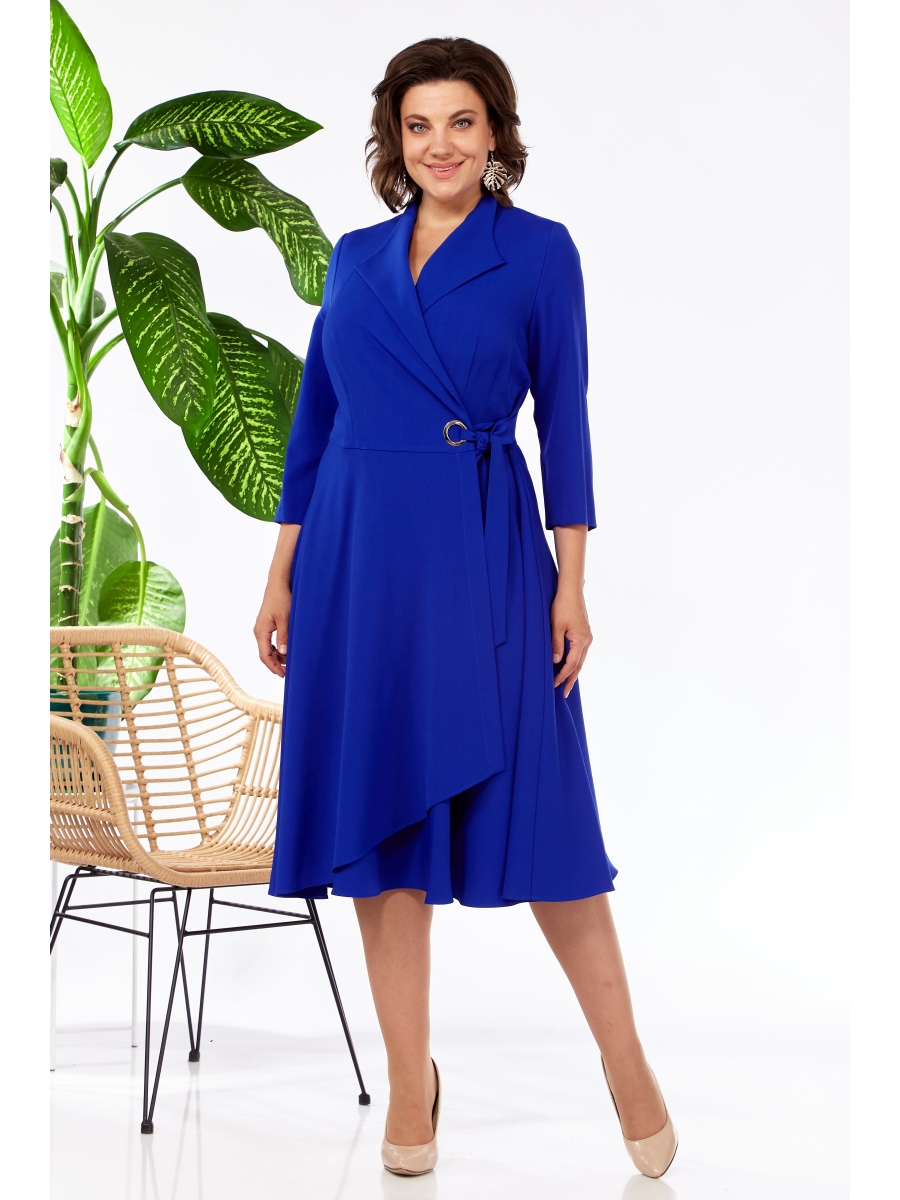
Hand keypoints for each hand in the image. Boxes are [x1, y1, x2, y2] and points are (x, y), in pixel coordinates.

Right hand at [254, 581, 291, 677]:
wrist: (277, 584)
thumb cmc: (281, 599)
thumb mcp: (285, 619)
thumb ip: (284, 636)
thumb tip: (283, 654)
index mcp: (261, 631)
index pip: (264, 655)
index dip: (273, 667)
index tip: (283, 674)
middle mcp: (259, 631)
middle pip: (265, 654)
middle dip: (276, 663)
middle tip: (289, 670)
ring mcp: (262, 628)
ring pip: (267, 648)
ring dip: (277, 656)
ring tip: (290, 661)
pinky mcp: (266, 625)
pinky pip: (269, 641)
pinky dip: (277, 648)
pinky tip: (286, 650)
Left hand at [550, 583, 592, 697]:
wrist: (572, 591)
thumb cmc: (562, 606)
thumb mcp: (556, 626)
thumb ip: (556, 645)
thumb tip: (556, 661)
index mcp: (580, 640)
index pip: (571, 664)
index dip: (563, 675)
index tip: (555, 684)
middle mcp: (587, 640)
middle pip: (579, 665)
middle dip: (571, 679)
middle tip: (564, 693)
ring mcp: (587, 637)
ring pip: (581, 659)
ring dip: (573, 671)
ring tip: (567, 683)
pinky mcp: (585, 633)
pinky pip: (580, 652)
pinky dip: (575, 661)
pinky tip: (570, 665)